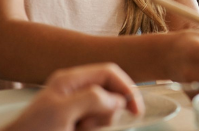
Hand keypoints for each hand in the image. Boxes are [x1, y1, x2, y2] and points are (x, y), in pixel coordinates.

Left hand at [1, 63, 142, 130]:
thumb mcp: (63, 112)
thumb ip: (92, 98)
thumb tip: (117, 100)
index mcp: (71, 79)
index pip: (110, 73)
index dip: (126, 87)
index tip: (136, 109)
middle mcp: (75, 89)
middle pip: (110, 93)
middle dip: (107, 112)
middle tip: (88, 125)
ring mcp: (74, 105)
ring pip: (104, 111)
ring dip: (97, 124)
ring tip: (78, 130)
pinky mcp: (74, 120)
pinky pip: (95, 122)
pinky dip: (92, 129)